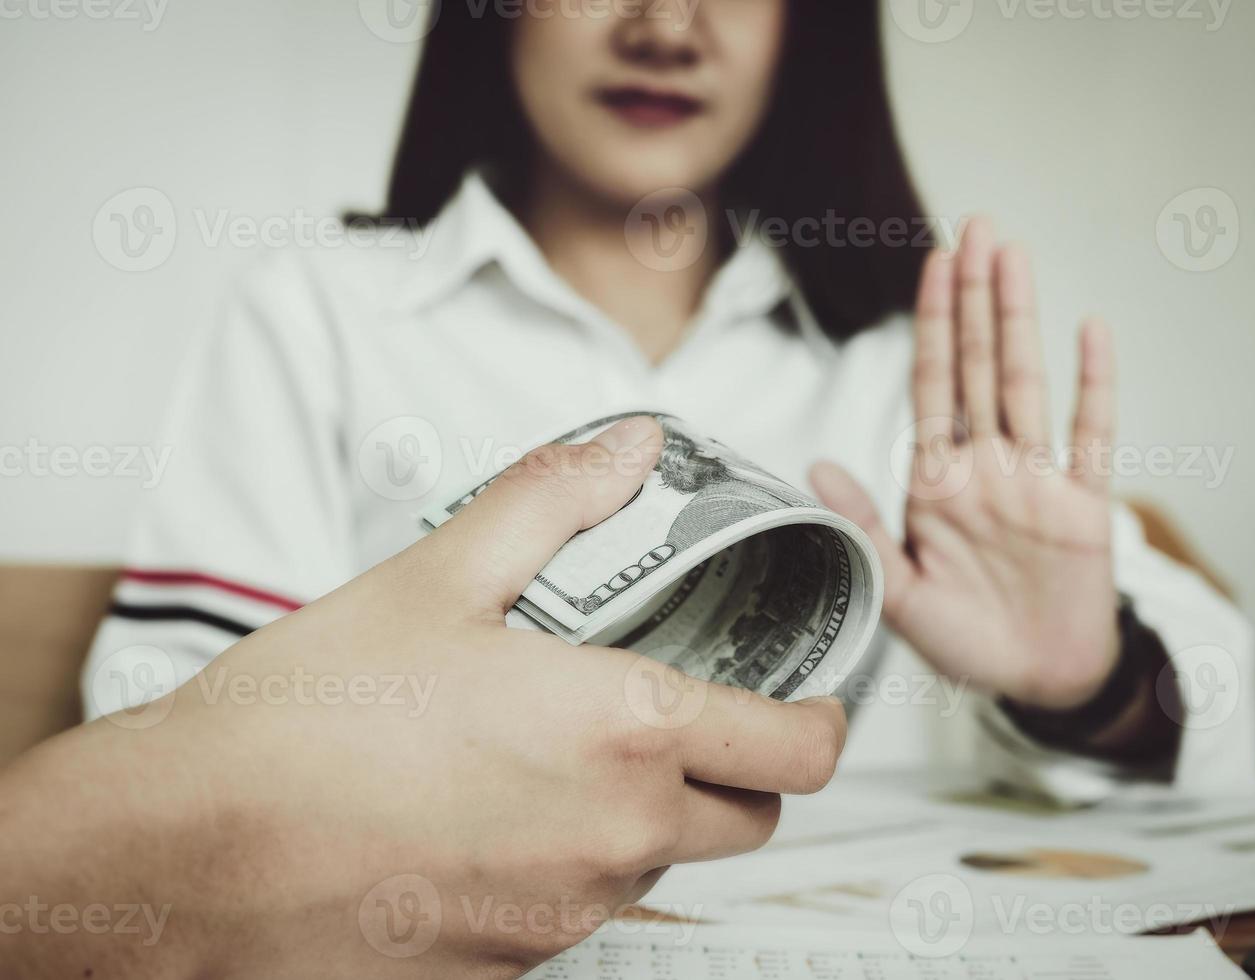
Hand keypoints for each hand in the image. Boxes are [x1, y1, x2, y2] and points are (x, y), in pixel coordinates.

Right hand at [0, 416, 846, 979]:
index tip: (805, 704)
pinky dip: (565, 872)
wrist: (190, 850)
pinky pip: (576, 919)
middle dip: (738, 774)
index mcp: (623, 733)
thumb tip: (628, 450)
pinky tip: (491, 822)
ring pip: (661, 870)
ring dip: (645, 820)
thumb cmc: (307, 717)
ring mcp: (563, 916)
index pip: (800, 754)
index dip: (822, 724)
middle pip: (749, 820)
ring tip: (560, 760)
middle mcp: (614, 838)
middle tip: (683, 723)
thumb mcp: (439, 575)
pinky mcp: (508, 972)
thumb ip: (553, 502)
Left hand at [812, 218, 1118, 710]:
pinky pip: (1092, 436)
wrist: (1036, 682)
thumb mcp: (898, 592)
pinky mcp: (1085, 506)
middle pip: (979, 365)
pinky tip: (1091, 332)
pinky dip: (1095, 385)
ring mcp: (1038, 481)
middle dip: (975, 297)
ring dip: (1020, 319)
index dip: (932, 325)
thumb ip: (862, 527)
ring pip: (1027, 383)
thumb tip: (815, 465)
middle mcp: (989, 467)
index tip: (932, 266)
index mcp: (939, 482)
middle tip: (975, 227)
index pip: (932, 386)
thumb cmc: (966, 641)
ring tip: (1015, 255)